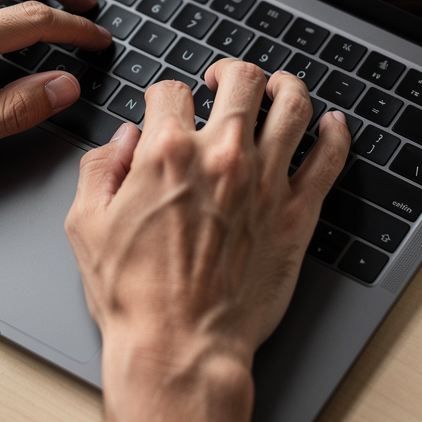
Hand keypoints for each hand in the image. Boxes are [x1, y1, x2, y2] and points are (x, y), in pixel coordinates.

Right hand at [66, 59, 350, 368]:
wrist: (179, 349)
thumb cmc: (133, 296)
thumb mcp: (86, 225)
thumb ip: (100, 167)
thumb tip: (124, 140)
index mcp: (168, 154)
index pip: (171, 91)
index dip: (164, 95)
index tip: (166, 107)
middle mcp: (222, 158)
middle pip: (243, 80)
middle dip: (231, 72)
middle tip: (224, 81)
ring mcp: (265, 184)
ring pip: (293, 105)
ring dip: (285, 87)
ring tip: (278, 89)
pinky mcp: (295, 216)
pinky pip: (329, 159)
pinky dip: (335, 134)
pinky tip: (331, 125)